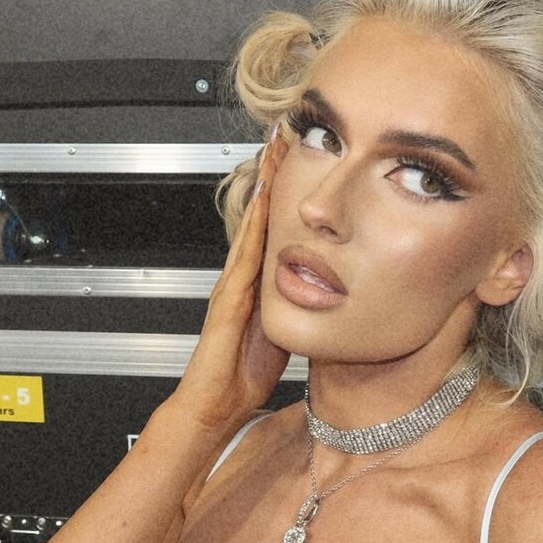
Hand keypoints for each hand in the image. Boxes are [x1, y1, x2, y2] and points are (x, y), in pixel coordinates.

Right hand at [168, 132, 289, 434]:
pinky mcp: (229, 300)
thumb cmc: (247, 374)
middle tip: (284, 138)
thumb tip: (327, 297)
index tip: (299, 160)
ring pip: (250, 226)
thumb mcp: (283, 331)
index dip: (283, 195)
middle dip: (270, 176)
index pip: (274, 229)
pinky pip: (244, 255)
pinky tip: (261, 202)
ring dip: (261, 189)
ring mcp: (233, 284)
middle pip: (259, 215)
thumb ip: (298, 309)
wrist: (214, 405)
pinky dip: (252, 225)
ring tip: (273, 154)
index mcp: (258, 284)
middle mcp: (243, 277)